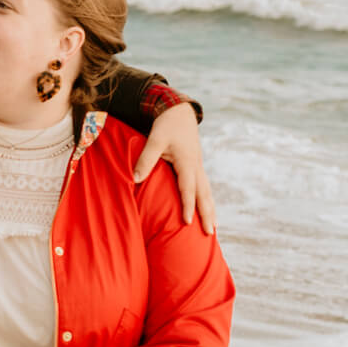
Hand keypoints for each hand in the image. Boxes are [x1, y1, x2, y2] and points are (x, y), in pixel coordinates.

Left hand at [133, 102, 214, 232]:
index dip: (188, 205)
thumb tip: (134, 179)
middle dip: (207, 214)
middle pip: (204, 195)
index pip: (188, 188)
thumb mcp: (154, 140)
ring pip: (207, 193)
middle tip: (209, 233)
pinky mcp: (197, 167)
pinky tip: (208, 212)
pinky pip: (204, 188)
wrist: (180, 112)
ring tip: (213, 229)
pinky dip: (207, 202)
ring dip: (210, 211)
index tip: (188, 222)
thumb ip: (146, 159)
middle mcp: (197, 167)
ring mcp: (199, 167)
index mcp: (187, 162)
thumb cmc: (166, 126)